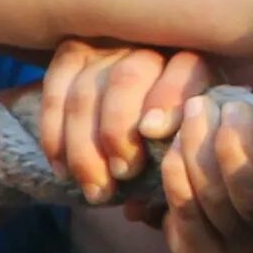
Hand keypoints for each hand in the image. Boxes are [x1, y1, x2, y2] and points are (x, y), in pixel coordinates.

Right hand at [36, 39, 215, 204]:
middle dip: (118, 131)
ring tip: (95, 188)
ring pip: (87, 89)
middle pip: (128, 79)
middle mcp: (152, 44)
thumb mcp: (193, 146)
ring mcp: (110, 45)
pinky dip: (53, 130)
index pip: (184, 70)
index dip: (168, 99)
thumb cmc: (182, 134)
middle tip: (122, 174)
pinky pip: (56, 85)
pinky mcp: (75, 50)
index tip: (152, 132)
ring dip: (84, 144)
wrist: (150, 98)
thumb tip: (137, 208)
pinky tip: (62, 169)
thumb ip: (174, 169)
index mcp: (199, 60)